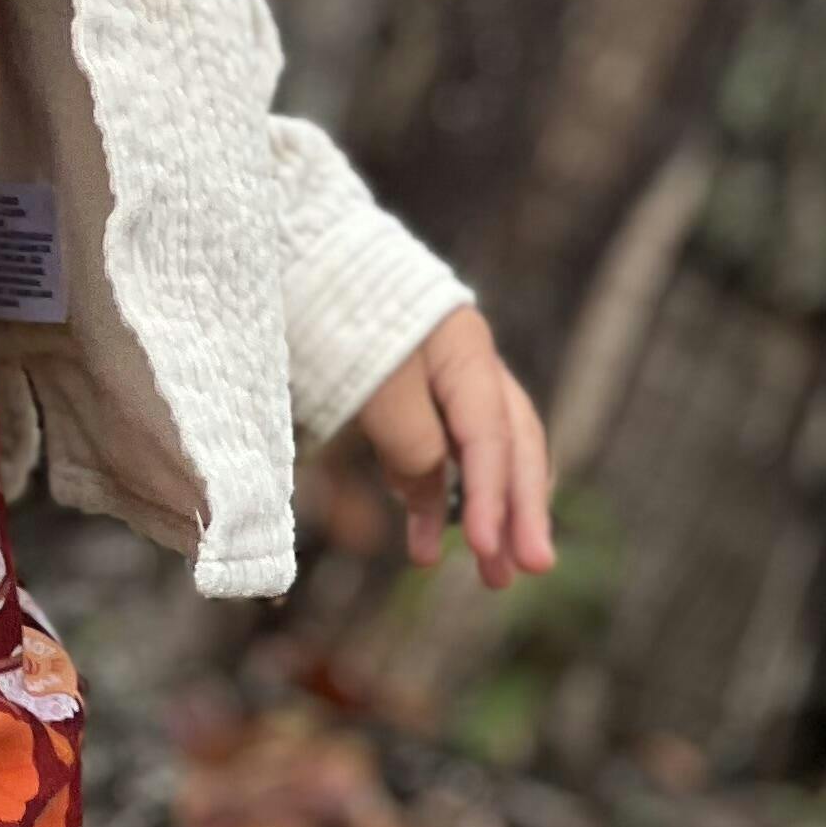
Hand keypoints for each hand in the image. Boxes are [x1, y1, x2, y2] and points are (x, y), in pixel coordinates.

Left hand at [347, 302, 553, 586]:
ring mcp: (446, 377)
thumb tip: (431, 497)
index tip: (489, 548)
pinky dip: (445, 492)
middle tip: (528, 570)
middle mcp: (469, 364)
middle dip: (518, 512)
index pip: (491, 436)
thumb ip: (410, 439)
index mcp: (466, 351)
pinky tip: (434, 531)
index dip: (492, 496)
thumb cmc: (336, 311)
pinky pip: (447, 448)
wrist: (297, 252)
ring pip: (486, 453)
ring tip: (493, 573)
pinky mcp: (415, 391)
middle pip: (510, 446)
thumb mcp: (372, 378)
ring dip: (490, 512)